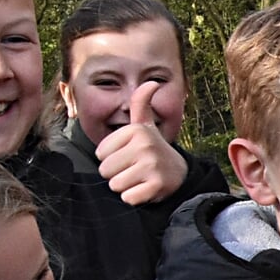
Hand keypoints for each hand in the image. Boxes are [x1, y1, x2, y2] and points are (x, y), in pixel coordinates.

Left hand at [95, 83, 189, 205]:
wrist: (179, 173)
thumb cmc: (152, 149)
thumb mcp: (145, 126)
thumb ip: (140, 103)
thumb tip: (152, 82)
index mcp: (136, 130)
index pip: (100, 154)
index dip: (113, 158)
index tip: (131, 155)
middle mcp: (145, 145)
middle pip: (105, 170)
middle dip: (118, 173)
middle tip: (136, 169)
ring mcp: (152, 166)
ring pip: (115, 185)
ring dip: (126, 186)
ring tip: (141, 178)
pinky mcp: (156, 186)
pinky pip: (128, 198)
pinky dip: (135, 197)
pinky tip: (147, 189)